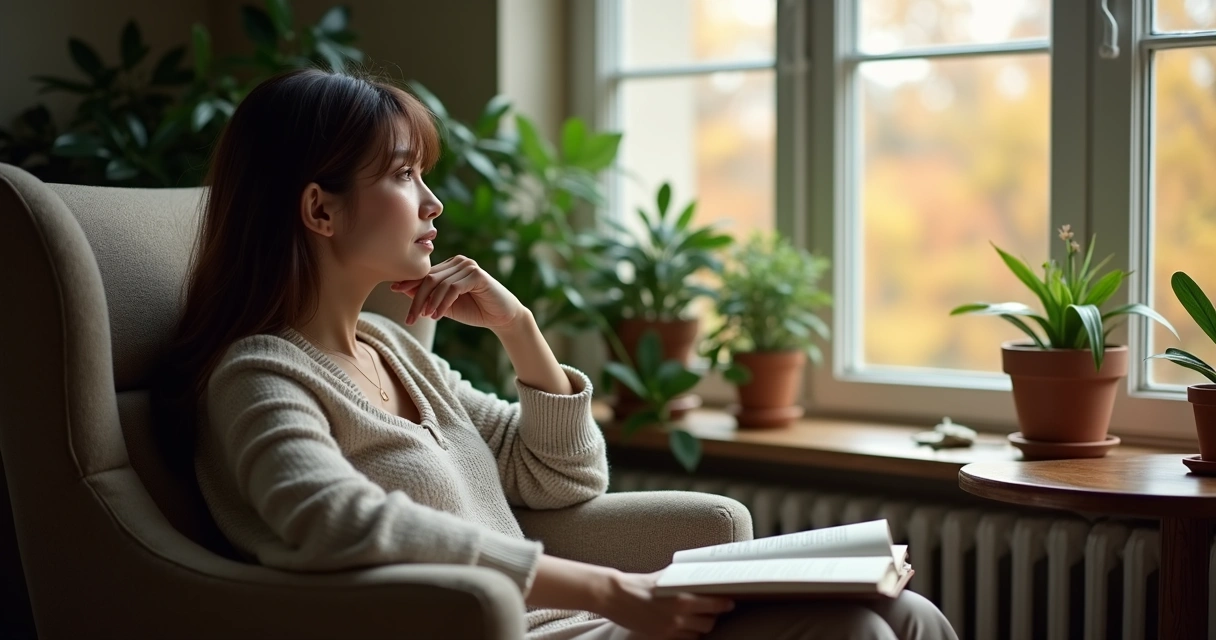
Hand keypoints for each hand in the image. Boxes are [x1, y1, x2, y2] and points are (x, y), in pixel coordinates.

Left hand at [390, 256, 525, 328]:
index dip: (409, 282)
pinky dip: (442, 303)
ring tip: (426, 318)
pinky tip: (437, 316)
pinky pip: (453, 288)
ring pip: (440, 284)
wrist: (502, 317)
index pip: (426, 273)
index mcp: (451, 266)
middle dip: (417, 298)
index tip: (393, 290)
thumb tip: (401, 289)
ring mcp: (469, 266)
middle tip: (410, 318)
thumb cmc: (474, 310)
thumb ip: (428, 297)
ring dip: (430, 303)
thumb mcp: (445, 305)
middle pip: (429, 277)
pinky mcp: (477, 274)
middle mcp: (459, 262)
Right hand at [594, 570, 734, 639]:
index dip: (724, 604)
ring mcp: (670, 629)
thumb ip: (683, 582)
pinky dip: (686, 634)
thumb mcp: (665, 578)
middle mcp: (679, 615)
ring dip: (699, 627)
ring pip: (698, 634)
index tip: (729, 602)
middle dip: (712, 617)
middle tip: (711, 610)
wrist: (616, 596)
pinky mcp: (662, 637)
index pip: (714, 605)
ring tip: (696, 618)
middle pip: (709, 623)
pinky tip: (683, 626)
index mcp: (682, 597)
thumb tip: (702, 579)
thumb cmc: (640, 584)